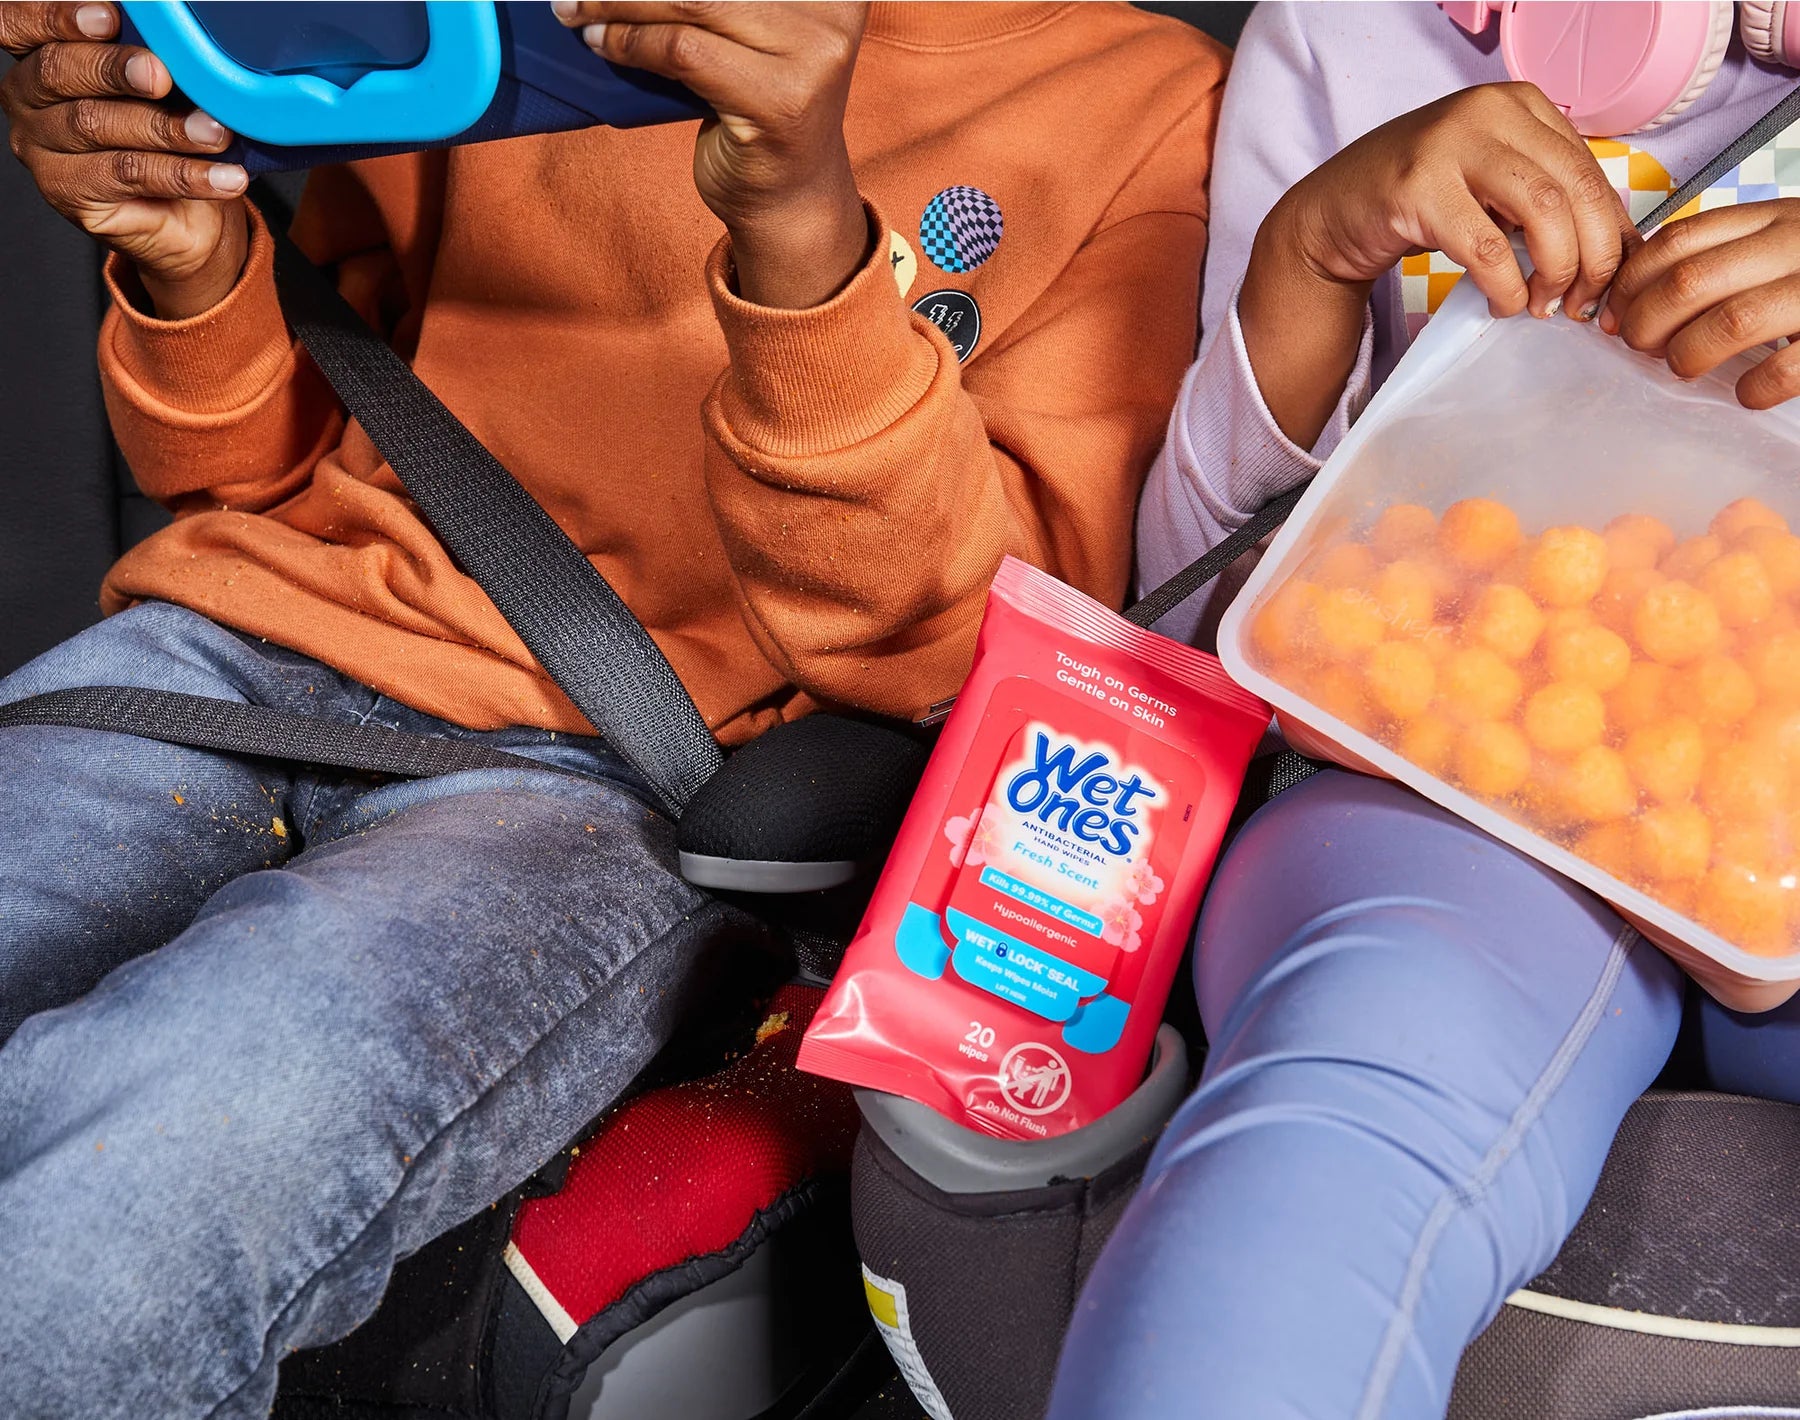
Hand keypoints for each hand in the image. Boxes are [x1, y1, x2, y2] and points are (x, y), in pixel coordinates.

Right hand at [0, 1, 247, 318]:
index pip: (18, 23)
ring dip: (163, 128)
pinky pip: (128, 176)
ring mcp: (41, 148)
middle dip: (114, 69)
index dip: (55, 16)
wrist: (186, 214)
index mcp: (38, 54)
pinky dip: (182, 174)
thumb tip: (176, 36)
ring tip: (215, 133)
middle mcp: (27, 98)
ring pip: (95, 125)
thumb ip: (147, 53)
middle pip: (57, 72)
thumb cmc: (165, 128)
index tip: (108, 16)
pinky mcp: (68, 193)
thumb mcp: (157, 82)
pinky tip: (222, 176)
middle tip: (161, 75)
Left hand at [555, 1, 869, 307]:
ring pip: (690, 1)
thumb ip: (714, 3)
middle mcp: (830, 11)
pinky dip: (631, 43)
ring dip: (617, 4)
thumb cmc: (763, 115)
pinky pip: (683, 51)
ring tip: (575, 12)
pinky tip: (602, 44)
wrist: (793, 201)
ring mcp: (813, 56)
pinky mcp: (780, 99)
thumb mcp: (748, 37)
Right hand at [1241, 83, 1637, 447]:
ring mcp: (1450, 144)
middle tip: (1581, 302)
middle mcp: (1489, 112)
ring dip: (1554, 271)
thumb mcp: (1493, 185)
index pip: (1592, 170)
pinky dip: (1506, 286)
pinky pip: (1486, 248)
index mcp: (1520, 105)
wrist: (1334, 211)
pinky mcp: (1417, 187)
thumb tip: (1618, 250)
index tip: (1608, 282)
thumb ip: (1546, 200)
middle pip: (1576, 189)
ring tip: (1542, 305)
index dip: (1612, 235)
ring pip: (1543, 212)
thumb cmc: (1419, 200)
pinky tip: (1503, 302)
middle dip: (1592, 258)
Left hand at [1603, 201, 1799, 409]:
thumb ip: (1723, 254)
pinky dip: (1753, 388)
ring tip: (1684, 367)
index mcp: (1776, 216)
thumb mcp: (1781, 239)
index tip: (1613, 312)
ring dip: (1689, 353)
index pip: (1679, 240)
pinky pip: (1786, 368)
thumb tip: (1634, 297)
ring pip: (1731, 321)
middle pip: (1691, 281)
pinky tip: (1746, 393)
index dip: (1631, 281)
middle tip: (1640, 347)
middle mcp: (1799, 243)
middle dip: (1646, 322)